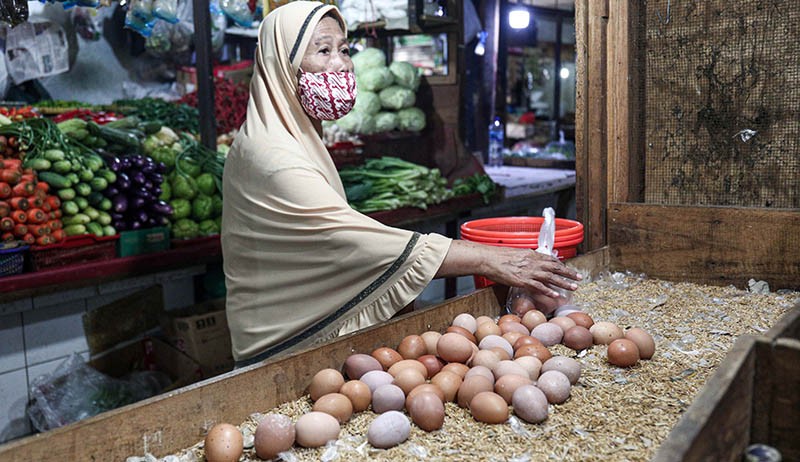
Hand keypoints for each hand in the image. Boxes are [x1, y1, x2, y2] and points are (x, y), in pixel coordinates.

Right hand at [436, 240, 581, 296]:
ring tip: (574, 287)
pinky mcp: (523, 280)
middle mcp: (533, 262)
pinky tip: (557, 295)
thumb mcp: (514, 254)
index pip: (550, 259)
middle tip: (579, 277)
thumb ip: (525, 258)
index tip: (567, 269)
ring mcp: (528, 271)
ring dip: (564, 283)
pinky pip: (539, 287)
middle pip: (555, 267)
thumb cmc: (497, 257)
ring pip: (551, 277)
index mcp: (531, 254)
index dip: (560, 265)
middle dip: (568, 273)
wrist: (488, 259)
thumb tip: (529, 260)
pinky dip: (549, 291)